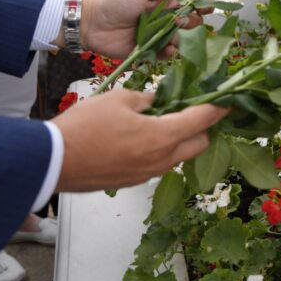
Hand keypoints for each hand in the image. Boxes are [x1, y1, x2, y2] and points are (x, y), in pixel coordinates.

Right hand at [52, 89, 228, 191]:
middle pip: (199, 144)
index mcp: (163, 136)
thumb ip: (146, 99)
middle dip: (203, 128)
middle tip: (196, 110)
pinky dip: (160, 151)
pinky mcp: (133, 181)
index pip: (203, 120)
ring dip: (180, 140)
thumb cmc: (85, 126)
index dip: (218, 108)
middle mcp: (162, 159)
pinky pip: (158, 164)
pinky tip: (144, 137)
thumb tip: (156, 102)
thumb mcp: (119, 99)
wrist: (52, 161)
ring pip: (178, 156)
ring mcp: (148, 174)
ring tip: (166, 121)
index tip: (228, 101)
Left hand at [75, 0, 202, 58]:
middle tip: (181, 22)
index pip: (189, 3)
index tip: (209, 6)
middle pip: (189, 22)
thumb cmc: (115, 1)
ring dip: (182, 39)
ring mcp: (157, 36)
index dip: (200, 5)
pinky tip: (168, 49)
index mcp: (163, 1)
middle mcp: (163, 19)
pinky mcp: (149, 51)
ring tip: (173, 37)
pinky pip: (166, 55)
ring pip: (180, 39)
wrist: (91, 23)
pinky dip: (170, 53)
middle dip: (191, 22)